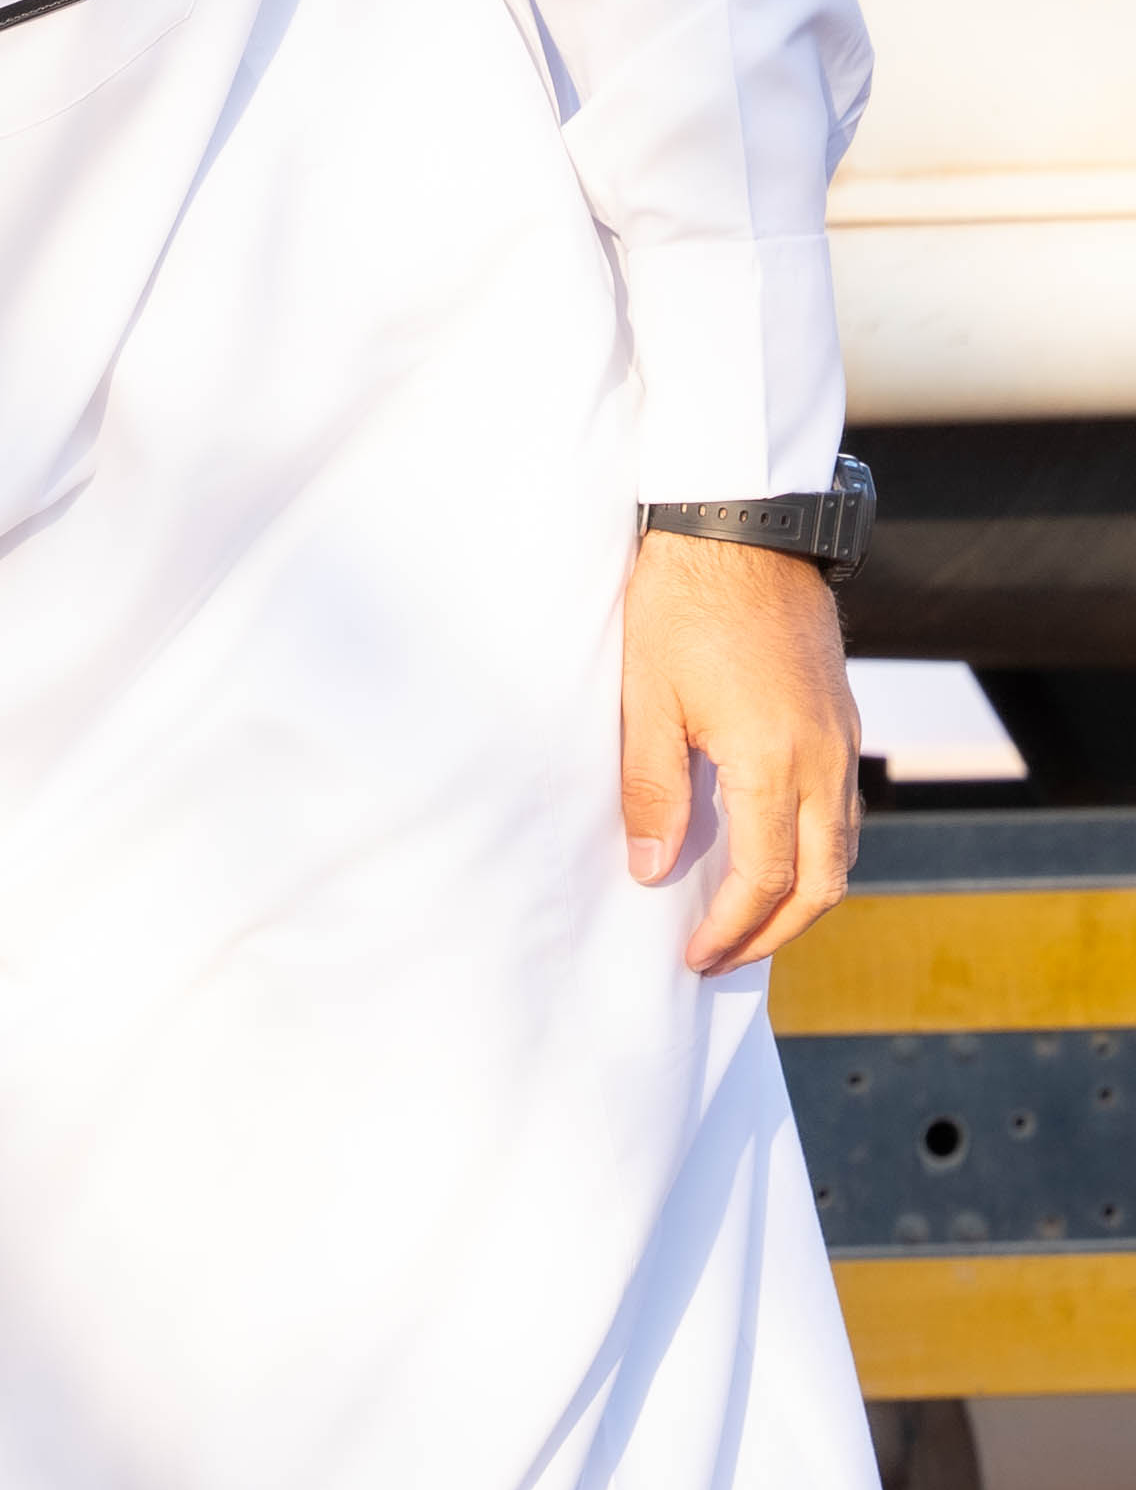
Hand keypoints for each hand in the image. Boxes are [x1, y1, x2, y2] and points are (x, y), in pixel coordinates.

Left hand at [623, 527, 860, 974]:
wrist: (741, 532)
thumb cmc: (682, 608)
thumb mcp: (647, 702)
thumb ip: (652, 791)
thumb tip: (653, 869)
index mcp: (774, 761)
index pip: (766, 878)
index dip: (730, 928)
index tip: (693, 956)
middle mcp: (824, 759)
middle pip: (823, 881)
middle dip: (776, 932)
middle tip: (723, 957)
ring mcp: (841, 740)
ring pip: (842, 849)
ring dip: (800, 897)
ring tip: (746, 923)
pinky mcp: (840, 720)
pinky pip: (840, 810)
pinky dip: (813, 853)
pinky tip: (771, 857)